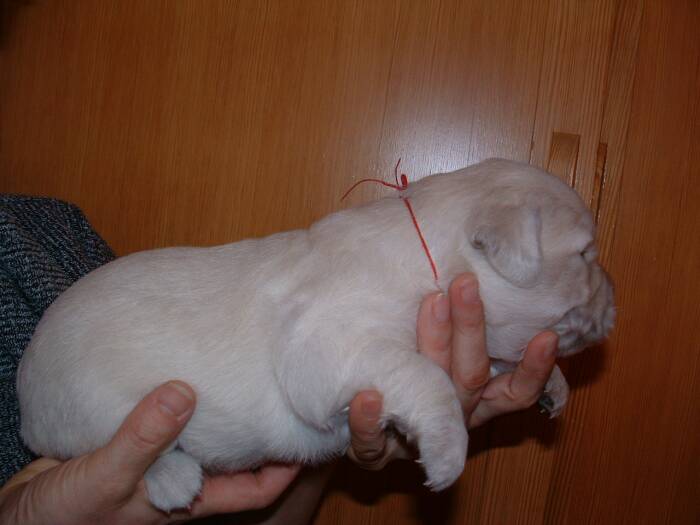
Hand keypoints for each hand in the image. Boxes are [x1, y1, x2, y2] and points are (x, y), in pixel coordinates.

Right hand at [0, 381, 299, 524]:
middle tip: (277, 387)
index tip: (308, 431)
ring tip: (237, 370)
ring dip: (219, 410)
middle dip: (259, 429)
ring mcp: (159, 463)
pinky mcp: (134, 444)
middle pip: (236, 457)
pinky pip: (166, 422)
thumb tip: (183, 393)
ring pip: (204, 436)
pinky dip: (177, 401)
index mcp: (188, 498)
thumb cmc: (65, 516)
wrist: (20, 517)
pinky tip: (179, 374)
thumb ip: (143, 439)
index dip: (286, 466)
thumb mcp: (107, 478)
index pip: (256, 488)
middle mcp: (181, 480)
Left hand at [347, 273, 558, 468]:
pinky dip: (369, 421)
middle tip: (465, 283)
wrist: (356, 432)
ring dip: (434, 347)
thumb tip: (468, 268)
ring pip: (432, 399)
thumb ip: (457, 329)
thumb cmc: (404, 377)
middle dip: (471, 328)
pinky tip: (366, 395)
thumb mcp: (439, 356)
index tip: (548, 336)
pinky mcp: (376, 454)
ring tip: (432, 304)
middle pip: (470, 377)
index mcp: (471, 400)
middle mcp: (450, 418)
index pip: (515, 391)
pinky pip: (374, 445)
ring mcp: (416, 438)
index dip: (534, 369)